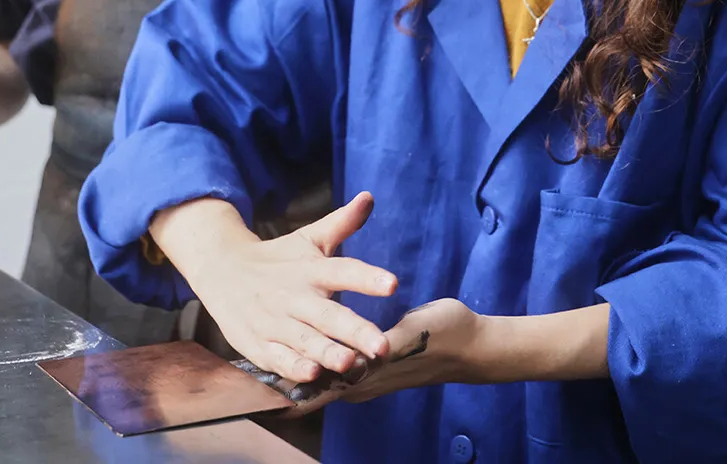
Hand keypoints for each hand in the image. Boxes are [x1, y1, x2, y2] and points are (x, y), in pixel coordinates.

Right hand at [160, 192, 397, 386]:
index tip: (392, 284)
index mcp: (311, 269)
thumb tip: (369, 197)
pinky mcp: (259, 345)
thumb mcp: (308, 239)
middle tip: (382, 346)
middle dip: (354, 331)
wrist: (220, 271)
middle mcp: (294, 296)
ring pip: (303, 340)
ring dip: (326, 352)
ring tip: (349, 363)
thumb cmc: (277, 259)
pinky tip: (311, 375)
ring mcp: (275, 322)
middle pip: (327, 315)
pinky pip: (277, 358)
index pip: (343, 271)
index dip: (367, 278)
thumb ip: (342, 223)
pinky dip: (292, 367)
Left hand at [235, 297, 478, 416]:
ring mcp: (371, 378)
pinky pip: (340, 372)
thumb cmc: (445, 334)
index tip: (260, 391)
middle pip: (315, 387)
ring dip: (301, 375)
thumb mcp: (412, 334)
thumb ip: (381, 345)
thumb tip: (352, 356)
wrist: (473, 345)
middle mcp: (365, 383)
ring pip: (326, 379)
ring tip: (269, 366)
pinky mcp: (377, 368)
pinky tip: (307, 357)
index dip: (290, 388)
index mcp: (370, 375)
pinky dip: (321, 367)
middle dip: (288, 383)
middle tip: (253, 380)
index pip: (320, 389)